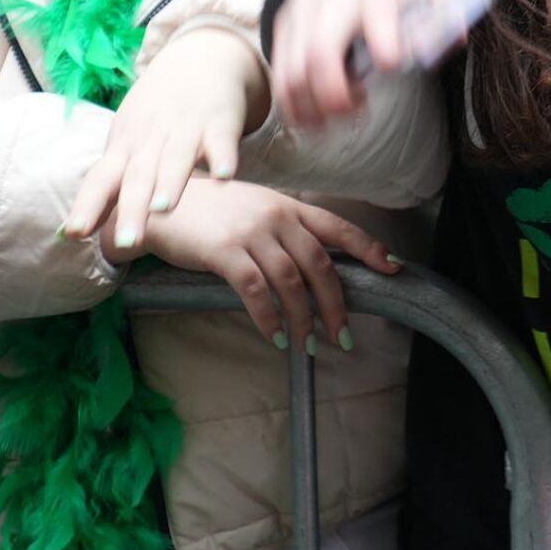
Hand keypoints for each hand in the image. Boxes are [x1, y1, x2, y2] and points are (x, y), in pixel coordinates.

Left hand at [64, 23, 264, 251]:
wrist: (197, 59)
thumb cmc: (153, 115)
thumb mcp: (125, 145)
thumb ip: (104, 190)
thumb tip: (70, 234)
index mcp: (124, 147)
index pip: (101, 178)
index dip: (89, 205)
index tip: (75, 234)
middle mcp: (151, 138)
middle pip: (139, 176)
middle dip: (132, 209)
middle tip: (128, 242)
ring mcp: (185, 128)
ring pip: (176, 158)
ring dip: (170, 182)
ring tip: (163, 208)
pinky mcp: (219, 122)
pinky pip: (221, 141)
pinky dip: (223, 157)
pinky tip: (224, 176)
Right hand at [112, 179, 397, 346]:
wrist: (157, 205)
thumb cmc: (206, 212)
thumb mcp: (251, 209)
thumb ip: (281, 229)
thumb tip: (309, 265)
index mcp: (287, 206)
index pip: (337, 227)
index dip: (368, 247)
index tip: (393, 268)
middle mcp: (275, 216)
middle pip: (320, 263)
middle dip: (335, 303)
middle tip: (343, 335)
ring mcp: (250, 232)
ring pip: (291, 281)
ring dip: (304, 318)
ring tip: (308, 345)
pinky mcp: (224, 251)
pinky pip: (256, 291)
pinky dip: (269, 318)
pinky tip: (275, 337)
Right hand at [269, 0, 458, 131]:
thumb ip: (447, 5)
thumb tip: (453, 38)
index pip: (373, 9)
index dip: (382, 39)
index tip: (391, 62)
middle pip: (319, 49)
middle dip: (334, 92)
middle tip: (355, 111)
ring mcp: (299, 11)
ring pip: (292, 69)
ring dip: (312, 105)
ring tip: (339, 117)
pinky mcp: (284, 28)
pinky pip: (280, 72)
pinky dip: (293, 103)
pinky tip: (316, 117)